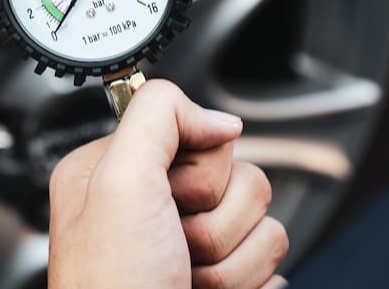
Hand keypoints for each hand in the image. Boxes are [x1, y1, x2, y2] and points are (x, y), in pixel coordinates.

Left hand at [48, 80, 288, 287]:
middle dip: (214, 220)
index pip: (193, 129)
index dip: (193, 168)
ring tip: (185, 280)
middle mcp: (154, 201)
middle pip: (236, 172)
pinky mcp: (224, 275)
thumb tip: (219, 118)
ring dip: (230, 259)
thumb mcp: (117, 182)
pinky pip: (271, 254)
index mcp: (117, 169)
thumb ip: (158, 116)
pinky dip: (245, 282)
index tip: (167, 199)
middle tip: (174, 247)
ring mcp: (190, 242)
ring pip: (260, 215)